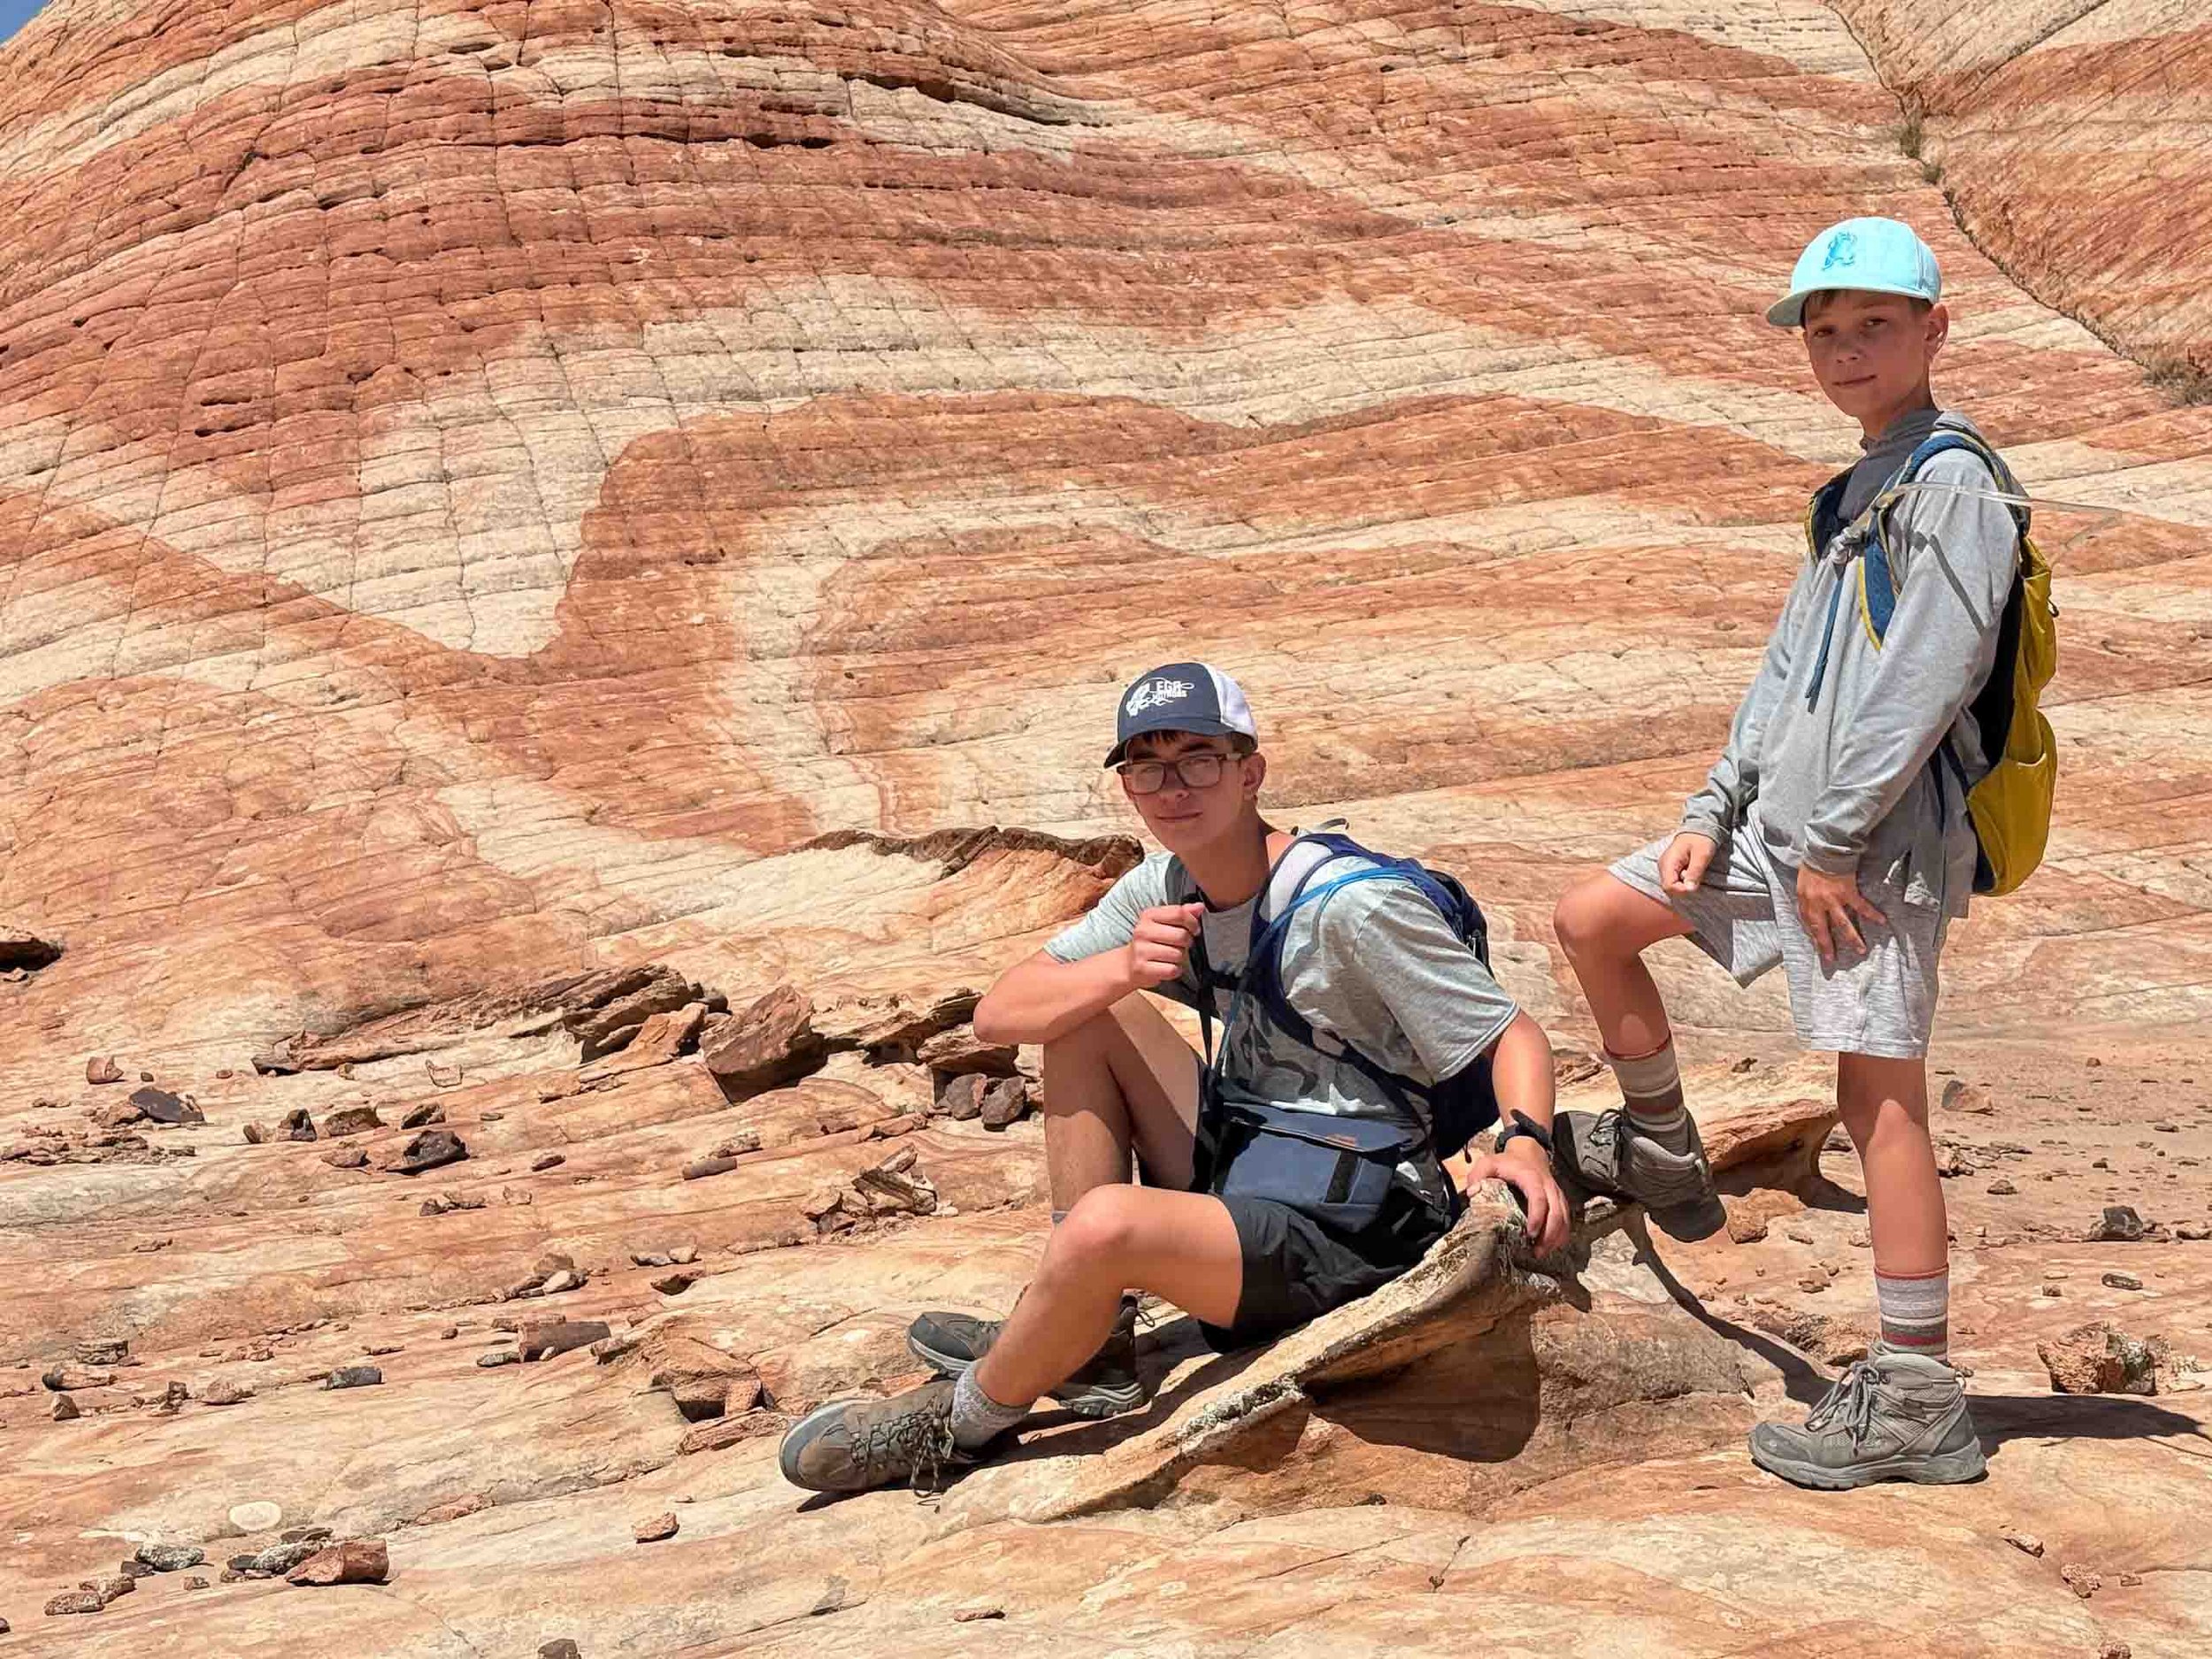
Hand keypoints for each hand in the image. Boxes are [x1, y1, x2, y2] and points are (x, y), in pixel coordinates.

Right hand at [1122, 902, 1204, 989]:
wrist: (1129, 963)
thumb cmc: (1151, 942)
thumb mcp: (1163, 923)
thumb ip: (1182, 914)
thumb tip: (1199, 907)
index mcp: (1149, 915)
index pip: (1179, 913)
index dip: (1192, 922)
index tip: (1193, 929)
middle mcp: (1143, 931)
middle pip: (1181, 935)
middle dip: (1186, 943)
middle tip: (1179, 945)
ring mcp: (1141, 950)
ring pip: (1178, 954)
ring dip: (1179, 958)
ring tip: (1170, 957)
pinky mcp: (1142, 968)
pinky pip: (1172, 970)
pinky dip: (1174, 971)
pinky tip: (1166, 967)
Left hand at [1457, 1137, 1569, 1254]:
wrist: (1528, 1153)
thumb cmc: (1507, 1162)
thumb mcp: (1488, 1163)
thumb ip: (1478, 1176)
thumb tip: (1473, 1194)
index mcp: (1531, 1178)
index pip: (1539, 1199)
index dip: (1537, 1218)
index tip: (1530, 1234)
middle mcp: (1548, 1187)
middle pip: (1557, 1213)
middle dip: (1549, 1235)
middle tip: (1537, 1252)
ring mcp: (1556, 1194)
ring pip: (1564, 1218)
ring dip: (1556, 1238)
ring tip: (1541, 1253)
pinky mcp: (1560, 1201)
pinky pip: (1567, 1220)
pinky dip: (1561, 1234)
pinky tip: (1551, 1246)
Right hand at [1658, 832, 1716, 894]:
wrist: (1699, 829)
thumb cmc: (1701, 840)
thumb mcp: (1702, 855)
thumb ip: (1695, 872)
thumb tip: (1689, 889)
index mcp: (1668, 862)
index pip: (1669, 886)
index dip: (1682, 890)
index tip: (1695, 884)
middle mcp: (1663, 866)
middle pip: (1669, 888)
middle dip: (1684, 887)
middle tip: (1695, 875)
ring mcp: (1665, 867)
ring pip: (1672, 885)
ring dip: (1684, 883)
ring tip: (1694, 871)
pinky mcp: (1670, 868)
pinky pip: (1674, 881)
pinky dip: (1684, 880)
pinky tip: (1691, 871)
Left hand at [1795, 865, 1885, 962]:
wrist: (1824, 851)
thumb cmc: (1812, 865)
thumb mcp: (1802, 883)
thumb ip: (1807, 897)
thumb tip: (1810, 908)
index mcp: (1805, 901)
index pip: (1807, 923)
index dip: (1812, 936)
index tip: (1817, 947)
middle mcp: (1818, 904)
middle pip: (1822, 929)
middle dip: (1826, 946)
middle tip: (1831, 959)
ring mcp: (1833, 900)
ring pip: (1843, 924)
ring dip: (1852, 938)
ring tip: (1861, 950)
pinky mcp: (1848, 893)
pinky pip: (1861, 906)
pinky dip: (1872, 914)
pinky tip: (1882, 921)